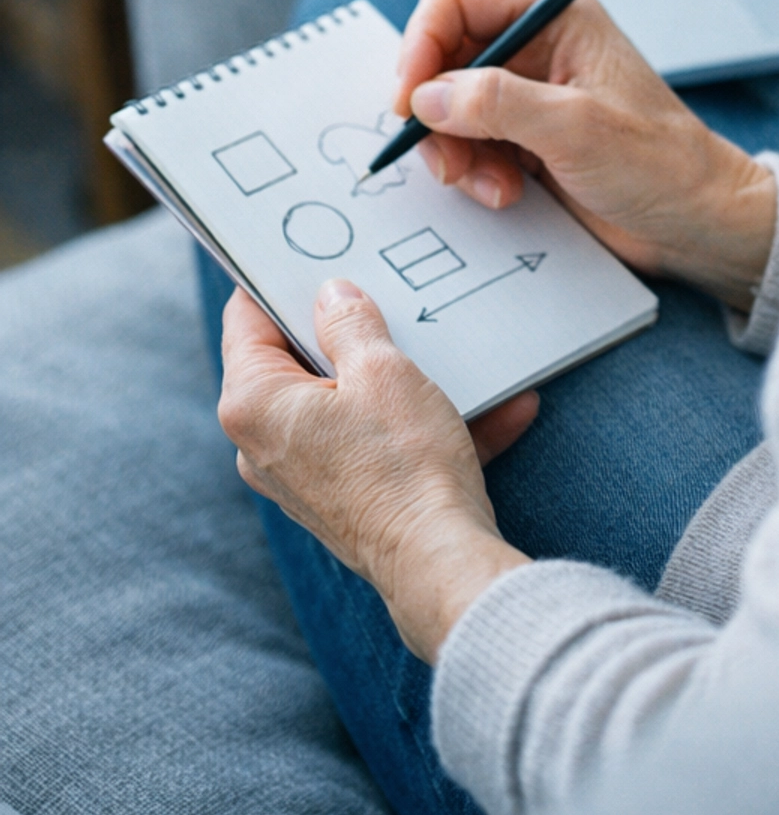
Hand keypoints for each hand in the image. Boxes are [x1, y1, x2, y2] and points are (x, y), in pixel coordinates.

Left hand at [218, 281, 533, 662]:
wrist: (439, 561)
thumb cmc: (403, 464)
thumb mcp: (382, 369)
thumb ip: (349, 320)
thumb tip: (331, 293)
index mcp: (253, 404)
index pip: (245, 319)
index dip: (275, 279)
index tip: (306, 253)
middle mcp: (260, 444)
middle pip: (296, 359)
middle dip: (349, 329)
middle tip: (386, 292)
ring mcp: (298, 475)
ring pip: (344, 400)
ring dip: (401, 379)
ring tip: (454, 355)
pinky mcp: (338, 497)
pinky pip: (374, 441)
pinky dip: (420, 423)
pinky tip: (496, 410)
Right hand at [393, 0, 776, 309]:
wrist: (696, 223)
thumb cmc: (661, 163)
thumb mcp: (578, 128)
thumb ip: (499, 104)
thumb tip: (425, 97)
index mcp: (556, 16)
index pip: (456, 0)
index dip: (421, 44)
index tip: (408, 102)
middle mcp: (536, 47)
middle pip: (441, 56)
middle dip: (433, 110)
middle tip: (446, 159)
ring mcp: (526, 96)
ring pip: (445, 106)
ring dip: (453, 150)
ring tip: (488, 185)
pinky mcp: (522, 141)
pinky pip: (465, 145)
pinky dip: (470, 172)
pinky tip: (504, 195)